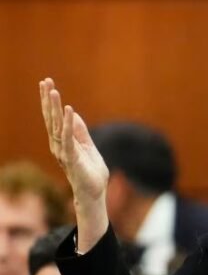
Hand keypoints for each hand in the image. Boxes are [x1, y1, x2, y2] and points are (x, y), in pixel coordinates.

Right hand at [39, 78, 109, 250]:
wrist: (95, 192)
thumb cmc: (91, 172)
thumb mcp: (88, 146)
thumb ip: (80, 132)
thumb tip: (71, 114)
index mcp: (63, 142)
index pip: (53, 118)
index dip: (50, 101)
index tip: (47, 84)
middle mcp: (59, 145)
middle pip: (51, 118)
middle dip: (48, 100)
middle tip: (45, 81)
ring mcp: (64, 151)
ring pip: (56, 126)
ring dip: (54, 107)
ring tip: (52, 90)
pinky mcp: (72, 158)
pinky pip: (69, 138)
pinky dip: (68, 124)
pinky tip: (68, 110)